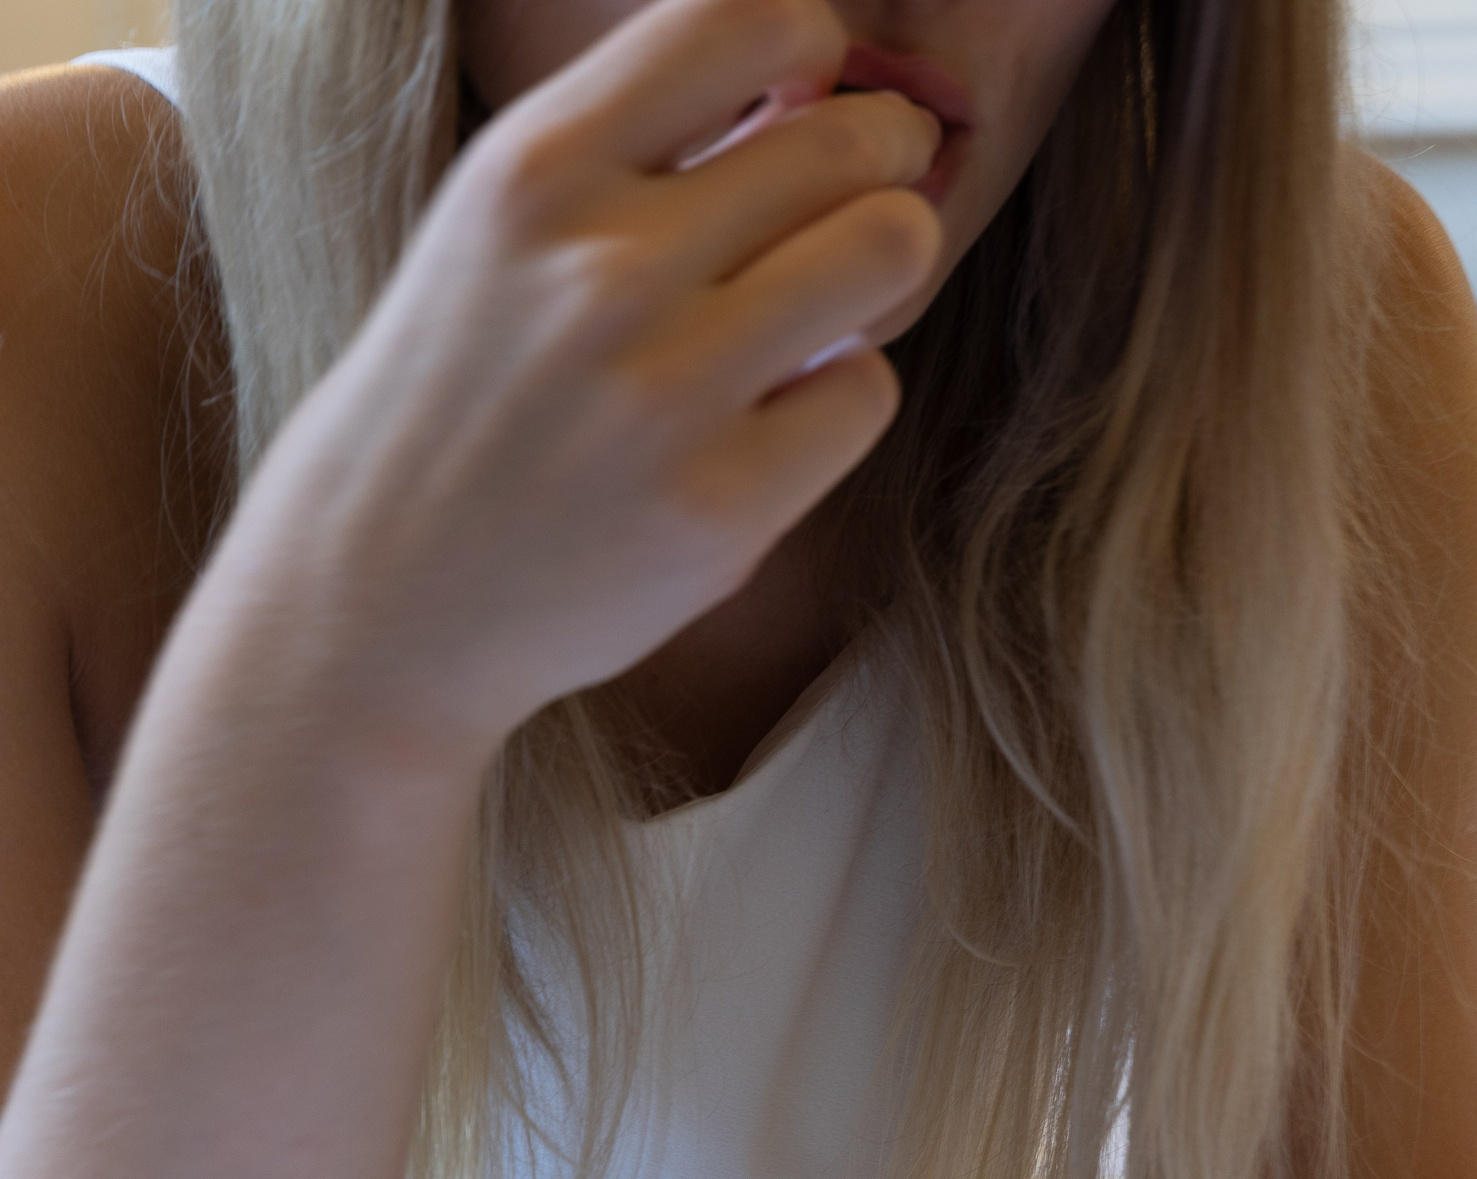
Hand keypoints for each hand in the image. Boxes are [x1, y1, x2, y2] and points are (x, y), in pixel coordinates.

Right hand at [203, 0, 940, 757]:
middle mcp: (600, 268)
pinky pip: (867, 394)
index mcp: (532, 170)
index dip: (812, 46)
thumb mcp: (499, 233)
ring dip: (885, 265)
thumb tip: (816, 89)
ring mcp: (665, 395)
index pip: (742, 19)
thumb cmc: (457, 399)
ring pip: (887, 250)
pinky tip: (771, 422)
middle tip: (866, 193)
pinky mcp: (720, 510)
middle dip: (884, 155)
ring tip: (833, 300)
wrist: (370, 605)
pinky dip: (840, 401)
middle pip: (848, 140)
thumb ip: (639, 156)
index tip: (808, 88)